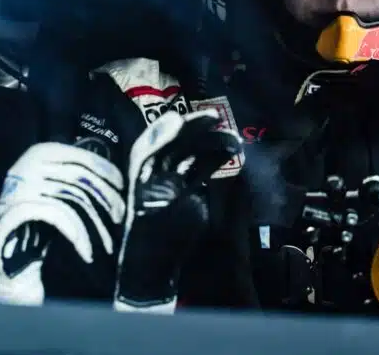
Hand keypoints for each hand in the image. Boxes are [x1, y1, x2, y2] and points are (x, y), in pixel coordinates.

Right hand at [0, 142, 124, 305]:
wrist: (5, 239)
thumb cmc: (36, 209)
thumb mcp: (53, 183)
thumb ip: (74, 173)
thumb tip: (116, 176)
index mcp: (40, 151)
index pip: (82, 157)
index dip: (107, 171)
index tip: (122, 187)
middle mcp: (30, 163)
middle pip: (81, 177)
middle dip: (107, 197)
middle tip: (120, 216)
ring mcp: (24, 184)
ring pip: (74, 198)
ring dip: (95, 223)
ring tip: (107, 242)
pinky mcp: (21, 207)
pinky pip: (61, 218)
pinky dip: (77, 235)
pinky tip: (86, 251)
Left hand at [114, 109, 243, 312]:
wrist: (154, 261)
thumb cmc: (146, 222)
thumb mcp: (147, 177)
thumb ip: (157, 145)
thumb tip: (175, 118)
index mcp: (143, 163)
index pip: (165, 135)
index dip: (186, 124)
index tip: (210, 117)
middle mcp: (157, 170)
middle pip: (182, 143)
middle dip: (203, 133)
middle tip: (226, 127)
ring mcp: (173, 183)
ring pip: (194, 156)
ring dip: (213, 146)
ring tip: (235, 142)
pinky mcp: (190, 198)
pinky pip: (201, 173)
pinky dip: (216, 162)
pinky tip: (231, 156)